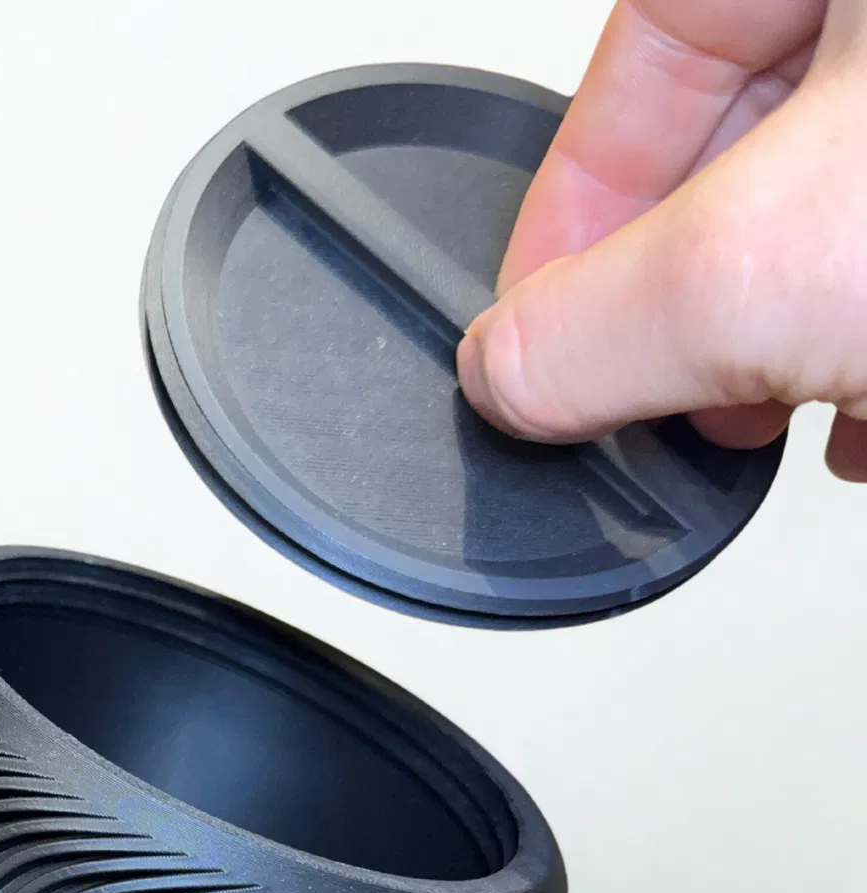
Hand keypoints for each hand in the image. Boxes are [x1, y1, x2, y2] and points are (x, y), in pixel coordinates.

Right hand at [457, 0, 866, 480]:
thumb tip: (503, 372)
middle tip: (673, 381)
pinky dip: (865, 336)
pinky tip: (864, 410)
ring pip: (830, 204)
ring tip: (776, 414)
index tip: (547, 321)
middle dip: (690, 290)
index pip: (651, 38)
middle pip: (742, 132)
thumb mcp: (763, 270)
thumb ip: (595, 327)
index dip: (577, 190)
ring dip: (783, 333)